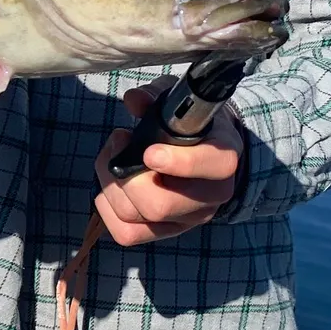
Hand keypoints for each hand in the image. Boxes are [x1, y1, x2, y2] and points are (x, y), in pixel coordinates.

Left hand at [93, 76, 242, 246]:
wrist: (206, 152)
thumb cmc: (190, 125)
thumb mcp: (179, 102)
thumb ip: (157, 97)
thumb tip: (134, 100)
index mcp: (223, 159)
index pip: (213, 166)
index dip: (179, 163)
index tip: (150, 151)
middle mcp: (209, 197)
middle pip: (161, 204)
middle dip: (127, 176)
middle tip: (120, 142)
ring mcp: (186, 219)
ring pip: (136, 218)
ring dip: (111, 186)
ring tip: (113, 157)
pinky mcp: (162, 232)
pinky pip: (125, 233)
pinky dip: (107, 207)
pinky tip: (110, 183)